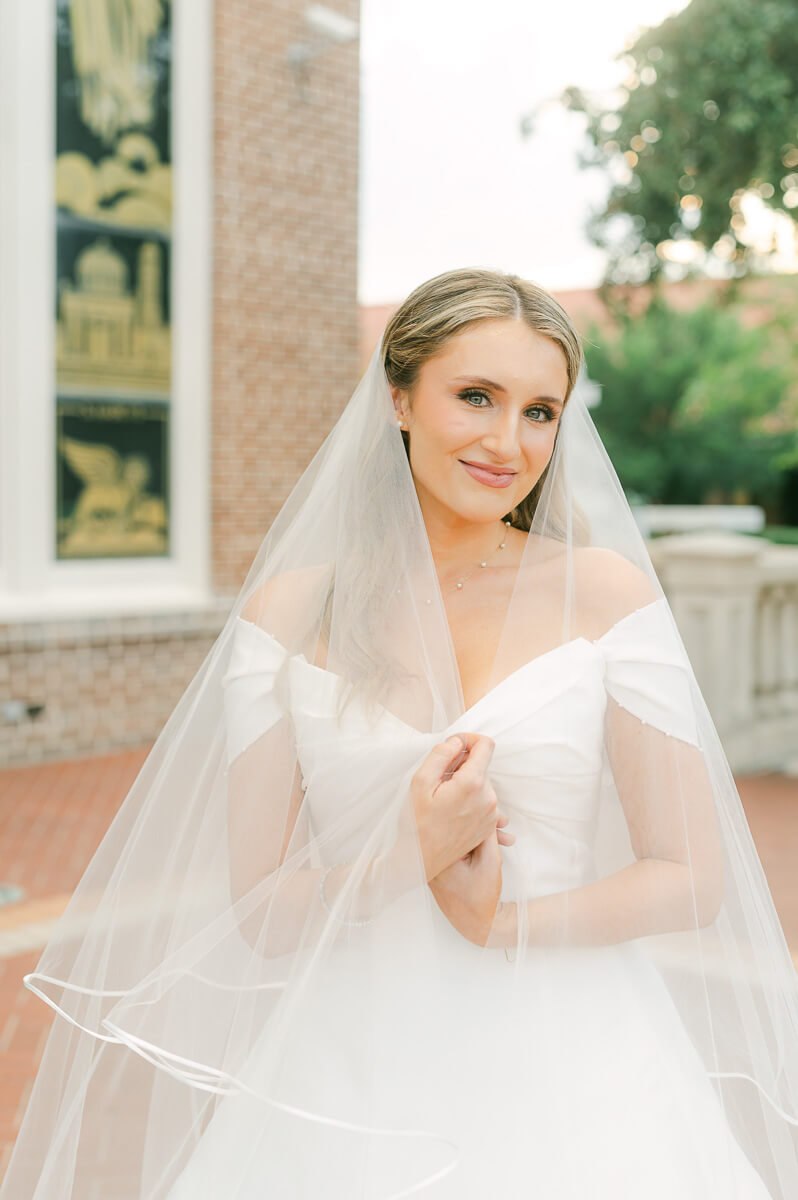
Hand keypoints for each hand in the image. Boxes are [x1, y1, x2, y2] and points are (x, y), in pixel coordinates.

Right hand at [409, 732, 512, 881]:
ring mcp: (491, 814)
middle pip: (482, 765)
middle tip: (439, 779)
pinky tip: (453, 809)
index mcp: (473, 784)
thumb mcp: (420, 781)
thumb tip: (457, 742)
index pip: (486, 745)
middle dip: (463, 765)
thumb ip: (441, 754)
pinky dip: (471, 798)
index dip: (470, 739)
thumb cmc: (417, 822)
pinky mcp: (489, 826)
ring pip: (483, 783)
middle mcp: (488, 798)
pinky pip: (484, 801)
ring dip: (466, 783)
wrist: (421, 860)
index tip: (455, 747)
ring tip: (444, 798)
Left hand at [428, 826, 504, 945]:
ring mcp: (436, 863)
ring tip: (507, 840)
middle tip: (506, 825)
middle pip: (459, 829)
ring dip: (483, 836)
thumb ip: (487, 834)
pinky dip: (474, 846)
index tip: (502, 819)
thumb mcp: (490, 861)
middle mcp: (433, 858)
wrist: (477, 925)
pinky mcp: (441, 867)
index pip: (460, 824)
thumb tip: (485, 811)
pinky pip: (457, 848)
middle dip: (484, 826)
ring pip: (460, 838)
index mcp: (440, 855)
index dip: (483, 818)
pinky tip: (492, 848)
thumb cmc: (483, 897)